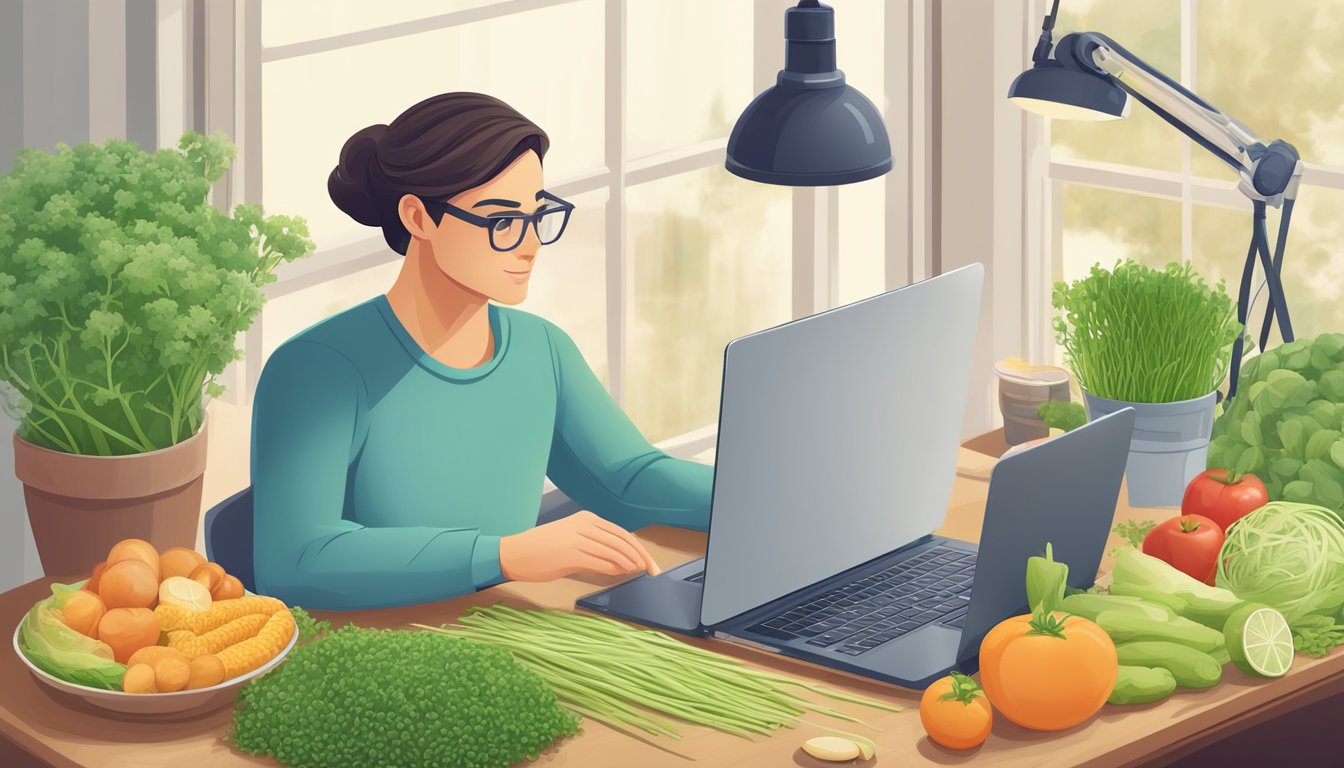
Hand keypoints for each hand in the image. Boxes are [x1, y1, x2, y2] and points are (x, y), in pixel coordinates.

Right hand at [498, 510, 662, 581]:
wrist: (515, 553)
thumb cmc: (542, 549)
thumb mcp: (572, 540)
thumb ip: (595, 548)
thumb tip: (620, 563)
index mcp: (586, 519)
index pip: (621, 533)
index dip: (638, 548)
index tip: (649, 562)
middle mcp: (584, 525)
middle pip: (622, 541)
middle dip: (640, 556)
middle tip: (652, 570)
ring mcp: (577, 538)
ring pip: (614, 551)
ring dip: (629, 563)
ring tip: (637, 572)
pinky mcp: (570, 553)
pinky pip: (600, 561)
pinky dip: (614, 568)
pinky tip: (621, 573)